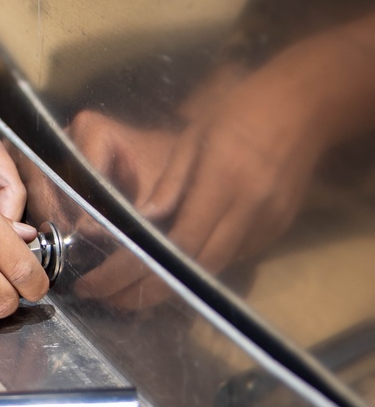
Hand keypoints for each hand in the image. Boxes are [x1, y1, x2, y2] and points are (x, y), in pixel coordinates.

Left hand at [69, 58, 326, 306]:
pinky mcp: (277, 230)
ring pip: (215, 268)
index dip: (136, 269)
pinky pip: (234, 255)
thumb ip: (171, 183)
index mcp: (222, 183)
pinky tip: (174, 267)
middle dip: (148, 290)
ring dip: (174, 285)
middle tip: (109, 299)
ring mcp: (266, 225)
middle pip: (196, 268)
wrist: (304, 108)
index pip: (177, 242)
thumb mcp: (196, 136)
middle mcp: (247, 212)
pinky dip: (201, 265)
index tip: (101, 281)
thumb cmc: (240, 111)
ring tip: (131, 291)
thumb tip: (142, 220)